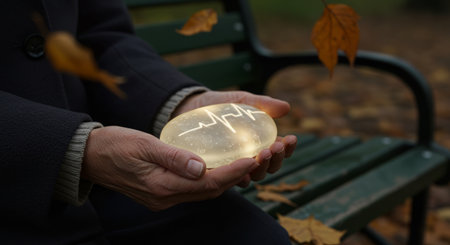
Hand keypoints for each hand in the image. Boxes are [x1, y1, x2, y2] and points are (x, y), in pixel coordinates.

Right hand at [81, 126, 258, 210]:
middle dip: (235, 176)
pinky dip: (209, 179)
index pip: (207, 182)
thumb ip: (174, 157)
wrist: (90, 157)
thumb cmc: (115, 145)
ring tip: (243, 161)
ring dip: (224, 178)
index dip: (233, 171)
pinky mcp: (160, 193)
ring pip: (202, 191)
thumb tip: (203, 167)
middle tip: (256, 158)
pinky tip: (217, 166)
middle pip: (209, 190)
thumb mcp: (144, 145)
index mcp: (162, 186)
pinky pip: (192, 189)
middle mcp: (165, 198)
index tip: (252, 158)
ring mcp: (162, 198)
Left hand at [173, 90, 297, 184]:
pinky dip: (238, 178)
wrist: (191, 106)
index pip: (279, 151)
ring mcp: (232, 166)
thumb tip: (286, 108)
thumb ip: (262, 104)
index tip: (290, 138)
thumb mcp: (242, 101)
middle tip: (275, 147)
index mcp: (259, 142)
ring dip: (261, 168)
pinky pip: (229, 180)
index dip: (288, 149)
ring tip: (261, 154)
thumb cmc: (221, 105)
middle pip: (270, 167)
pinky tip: (240, 172)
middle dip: (276, 159)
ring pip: (253, 176)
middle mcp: (249, 158)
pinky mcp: (216, 170)